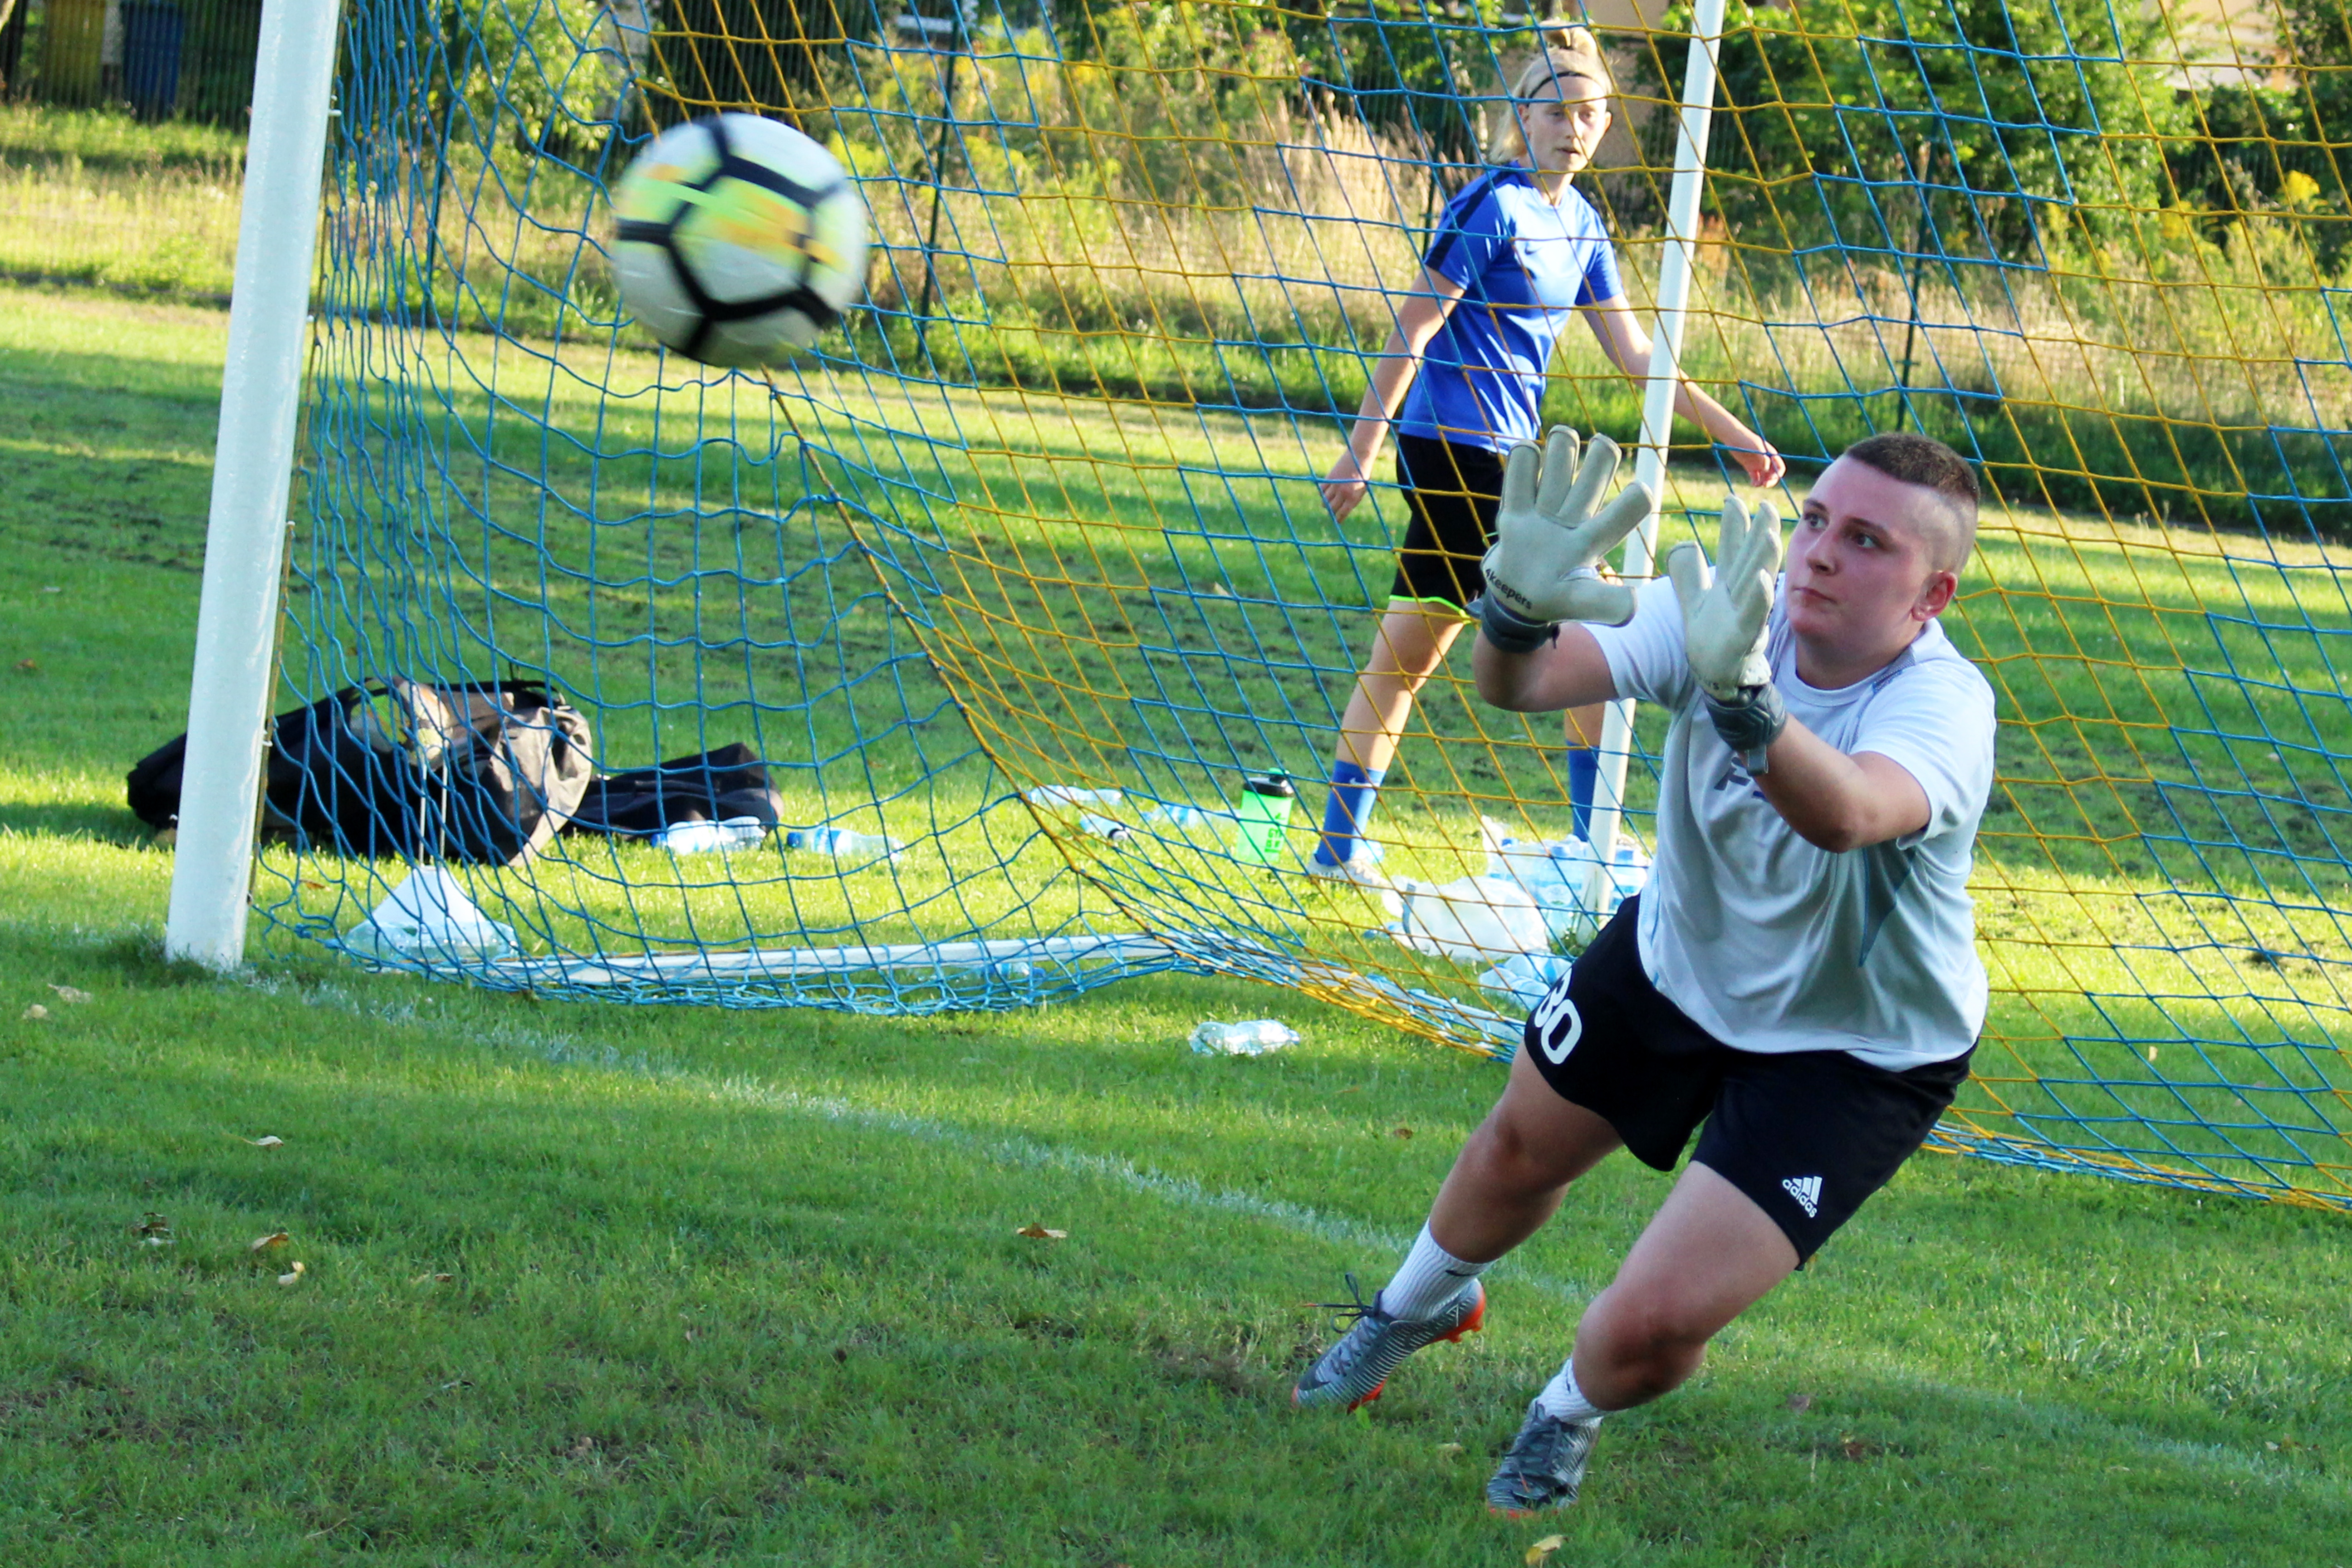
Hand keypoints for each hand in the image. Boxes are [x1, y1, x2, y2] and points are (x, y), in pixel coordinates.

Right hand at [1321, 447, 1374, 522]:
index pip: (1342, 513)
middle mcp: (1343, 493)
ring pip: (1325, 500)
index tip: (1337, 520)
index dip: (1339, 519)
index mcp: (1353, 497)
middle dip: (1332, 511)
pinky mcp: (1329, 478)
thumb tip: (1342, 510)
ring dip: (1326, 502)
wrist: (1358, 458)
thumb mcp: (1361, 490)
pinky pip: (1321, 490)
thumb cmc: (1362, 475)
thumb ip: (1352, 500)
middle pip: (1332, 508)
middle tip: (1332, 510)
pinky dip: (1322, 492)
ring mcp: (1335, 486)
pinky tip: (1326, 492)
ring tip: (1329, 501)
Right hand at [1476, 427, 1653, 650]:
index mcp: (1595, 537)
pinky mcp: (1515, 506)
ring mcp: (1546, 506)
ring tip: (1557, 450)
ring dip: (1562, 444)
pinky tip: (1526, 459)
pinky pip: (1520, 465)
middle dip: (1601, 454)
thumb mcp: (1582, 604)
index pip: (1629, 508)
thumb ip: (1606, 605)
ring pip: (1562, 454)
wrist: (1516, 599)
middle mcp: (1576, 514)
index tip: (1637, 493)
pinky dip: (1523, 455)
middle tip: (1597, 450)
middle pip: (1600, 466)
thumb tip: (1634, 604)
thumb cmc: (1555, 600)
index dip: (1635, 498)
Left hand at [1666, 493, 1781, 699]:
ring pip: (1758, 582)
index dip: (1734, 526)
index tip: (1733, 498)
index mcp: (1728, 586)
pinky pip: (1753, 615)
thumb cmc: (1712, 641)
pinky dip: (1758, 597)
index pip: (1732, 551)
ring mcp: (1744, 616)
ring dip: (1764, 557)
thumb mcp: (1696, 603)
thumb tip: (1684, 545)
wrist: (1716, 679)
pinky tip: (1760, 579)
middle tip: (1765, 504)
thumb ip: (1690, 576)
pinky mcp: (1742, 638)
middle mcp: (1740, 597)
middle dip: (1759, 532)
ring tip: (1768, 531)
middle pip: (1751, 559)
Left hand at [1728, 433, 1785, 489]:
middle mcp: (1766, 460)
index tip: (1772, 478)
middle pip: (1773, 474)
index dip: (1778, 474)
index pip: (1779, 467)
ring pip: (1764, 477)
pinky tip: (1752, 484)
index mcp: (1771, 454)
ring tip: (1756, 484)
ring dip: (1762, 483)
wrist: (1734, 438)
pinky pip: (1756, 478)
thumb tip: (1766, 469)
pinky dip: (1755, 482)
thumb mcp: (1756, 447)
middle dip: (1771, 481)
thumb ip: (1762, 457)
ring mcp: (1758, 464)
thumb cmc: (1746, 440)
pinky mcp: (1750, 468)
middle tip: (1765, 485)